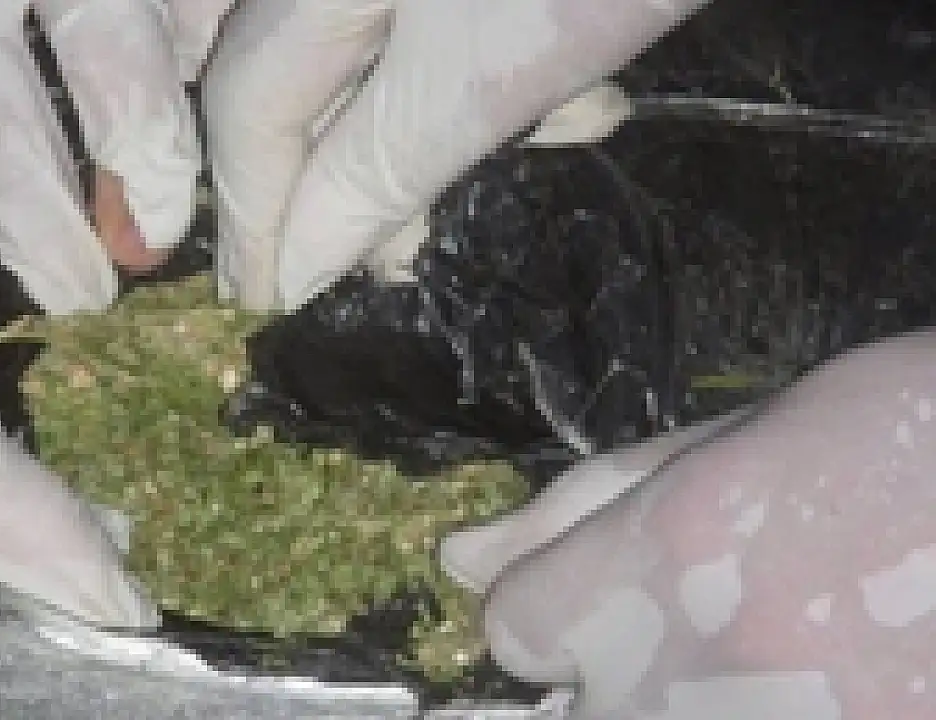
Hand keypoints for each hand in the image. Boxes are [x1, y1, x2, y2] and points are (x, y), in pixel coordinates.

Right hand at [200, 0, 709, 310]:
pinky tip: (583, 101)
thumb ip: (375, 173)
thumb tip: (296, 268)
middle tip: (393, 255)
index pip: (246, 109)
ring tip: (530, 156)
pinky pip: (428, 38)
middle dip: (351, 175)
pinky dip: (488, 79)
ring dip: (439, 131)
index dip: (253, 215)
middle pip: (292, 83)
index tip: (263, 302)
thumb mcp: (481, 78)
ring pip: (371, 64)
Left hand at [443, 334, 935, 717]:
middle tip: (706, 642)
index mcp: (677, 548)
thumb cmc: (898, 439)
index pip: (516, 627)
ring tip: (775, 663)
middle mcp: (720, 664)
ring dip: (686, 706)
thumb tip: (460, 563)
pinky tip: (825, 682)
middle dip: (612, 686)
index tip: (599, 601)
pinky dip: (779, 714)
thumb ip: (582, 507)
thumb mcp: (734, 438)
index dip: (552, 613)